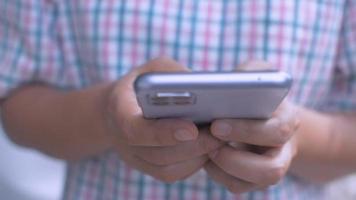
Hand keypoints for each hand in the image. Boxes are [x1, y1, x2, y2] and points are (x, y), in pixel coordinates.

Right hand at [106, 57, 223, 181]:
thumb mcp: (153, 69)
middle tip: (221, 134)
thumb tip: (202, 88)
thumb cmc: (141, 83)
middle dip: (193, 146)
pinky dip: (194, 164)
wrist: (121, 107)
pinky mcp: (147, 167)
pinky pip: (172, 174)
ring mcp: (134, 158)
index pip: (135, 130)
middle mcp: (122, 140)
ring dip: (197, 156)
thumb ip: (172, 75)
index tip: (192, 129)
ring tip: (221, 140)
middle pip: (158, 154)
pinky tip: (210, 148)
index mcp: (119, 110)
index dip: (163, 133)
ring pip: (168, 169)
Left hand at [204, 61, 300, 192]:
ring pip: (255, 183)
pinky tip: (205, 157)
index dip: (246, 131)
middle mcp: (284, 149)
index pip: (277, 131)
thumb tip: (229, 83)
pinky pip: (238, 185)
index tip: (216, 125)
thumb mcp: (255, 74)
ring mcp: (271, 167)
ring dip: (226, 169)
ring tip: (205, 152)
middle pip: (272, 169)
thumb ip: (249, 75)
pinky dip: (218, 174)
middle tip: (209, 145)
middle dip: (235, 159)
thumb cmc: (255, 92)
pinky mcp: (255, 179)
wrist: (263, 115)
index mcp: (287, 120)